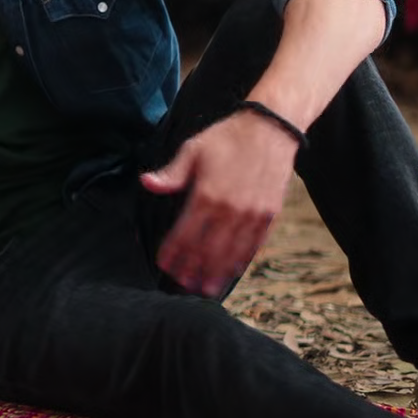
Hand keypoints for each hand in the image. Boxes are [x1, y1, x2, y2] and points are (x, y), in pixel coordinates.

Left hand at [141, 109, 299, 297]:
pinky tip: (231, 271)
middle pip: (207, 249)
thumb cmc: (227, 138)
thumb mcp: (193, 150)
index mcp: (207, 195)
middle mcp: (230, 210)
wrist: (271, 129)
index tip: (163, 264)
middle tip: (181, 284)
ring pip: (231, 253)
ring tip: (205, 288)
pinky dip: (241, 261)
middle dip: (192, 269)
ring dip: (216, 272)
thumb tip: (146, 183)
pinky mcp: (269, 215)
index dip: (173, 252)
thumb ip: (171, 173)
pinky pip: (253, 245)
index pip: (185, 233)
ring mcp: (252, 215)